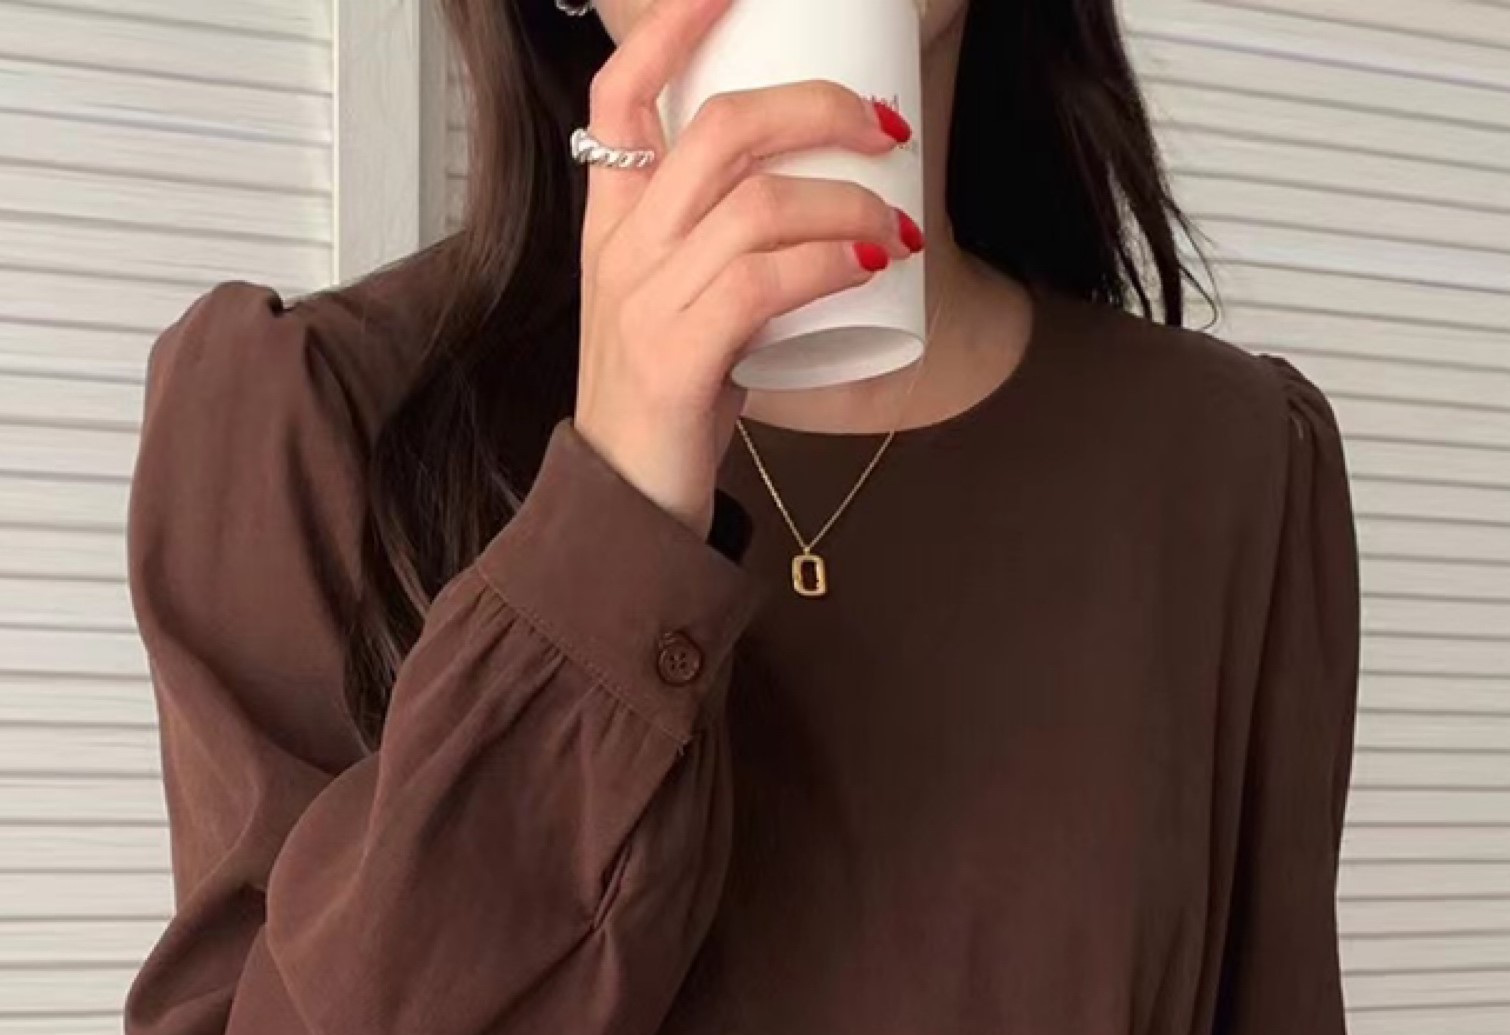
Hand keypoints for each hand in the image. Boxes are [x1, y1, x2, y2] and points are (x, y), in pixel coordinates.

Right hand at [573, 0, 920, 535]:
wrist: (625, 510)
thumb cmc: (667, 405)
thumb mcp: (676, 304)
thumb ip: (716, 249)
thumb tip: (815, 199)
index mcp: (612, 222)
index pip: (621, 93)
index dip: (677, 25)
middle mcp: (621, 250)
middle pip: (723, 127)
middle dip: (820, 109)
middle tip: (885, 130)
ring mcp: (644, 304)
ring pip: (761, 205)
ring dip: (850, 204)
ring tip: (897, 228)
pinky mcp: (675, 362)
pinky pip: (765, 283)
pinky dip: (830, 264)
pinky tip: (869, 268)